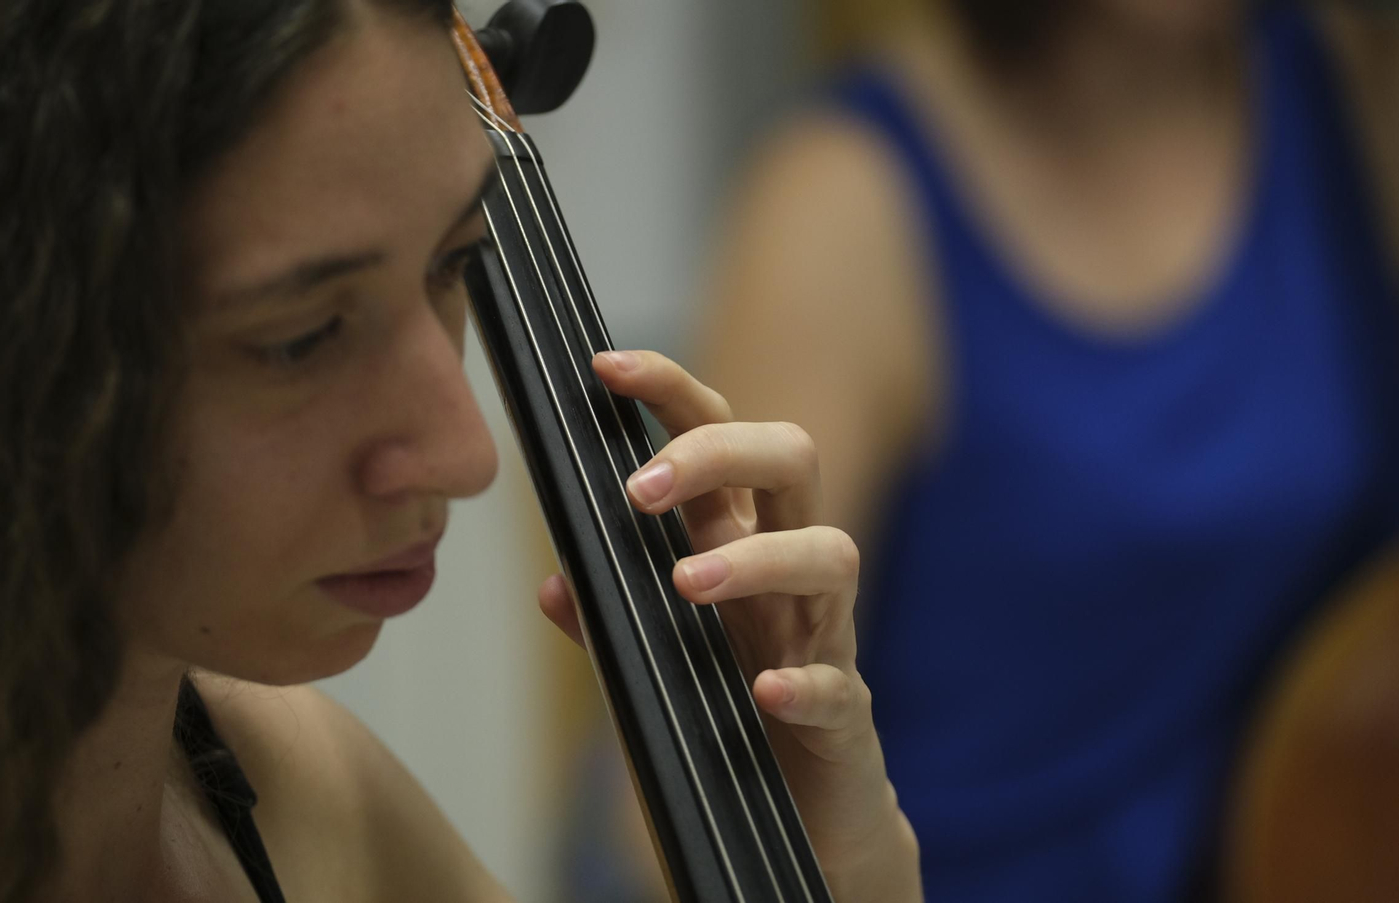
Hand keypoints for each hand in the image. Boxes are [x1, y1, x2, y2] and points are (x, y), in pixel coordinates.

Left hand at [537, 350, 921, 902]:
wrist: (800, 825)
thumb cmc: (724, 722)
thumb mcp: (652, 666)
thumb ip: (606, 625)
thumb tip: (553, 585)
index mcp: (737, 542)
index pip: (719, 436)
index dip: (670, 391)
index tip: (606, 367)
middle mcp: (788, 573)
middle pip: (793, 460)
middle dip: (719, 452)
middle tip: (640, 489)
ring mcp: (823, 638)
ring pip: (830, 556)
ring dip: (757, 558)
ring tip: (685, 585)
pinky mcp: (845, 716)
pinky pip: (839, 685)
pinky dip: (803, 682)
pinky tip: (761, 691)